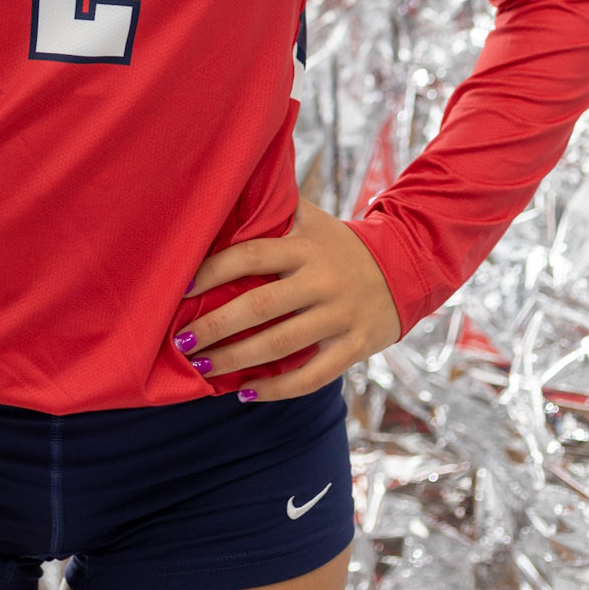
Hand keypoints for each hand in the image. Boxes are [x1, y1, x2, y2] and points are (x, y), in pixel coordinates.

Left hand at [176, 197, 402, 398]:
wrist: (406, 265)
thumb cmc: (341, 244)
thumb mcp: (312, 219)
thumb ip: (275, 211)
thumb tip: (224, 196)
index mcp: (305, 246)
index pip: (251, 255)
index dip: (214, 271)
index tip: (183, 289)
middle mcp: (321, 280)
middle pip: (260, 305)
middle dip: (216, 325)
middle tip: (182, 341)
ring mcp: (340, 315)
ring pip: (282, 344)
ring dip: (237, 360)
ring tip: (203, 369)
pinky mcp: (355, 346)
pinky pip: (312, 376)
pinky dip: (277, 389)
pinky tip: (246, 393)